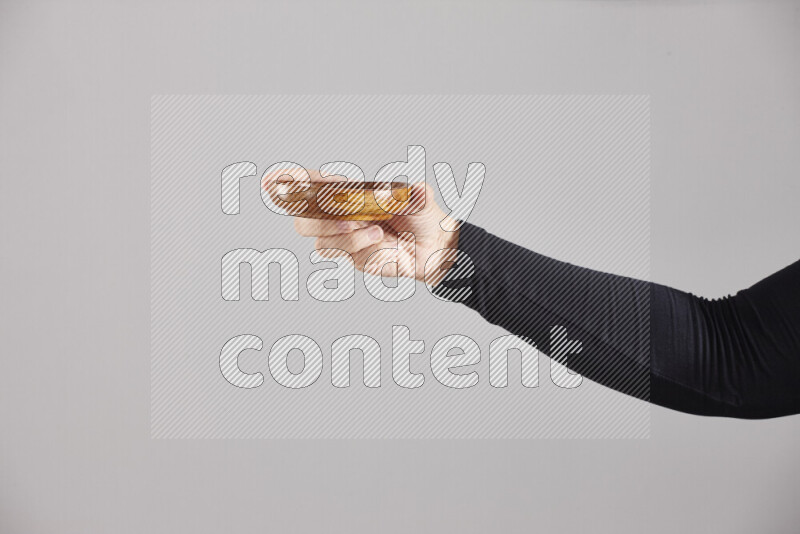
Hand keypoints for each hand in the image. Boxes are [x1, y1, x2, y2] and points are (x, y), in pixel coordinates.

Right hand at [292, 172, 459, 283]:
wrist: (435, 248)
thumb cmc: (424, 217)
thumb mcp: (421, 200)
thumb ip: (414, 195)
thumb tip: (413, 191)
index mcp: (346, 193)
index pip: (310, 186)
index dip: (289, 183)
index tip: (275, 180)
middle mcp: (338, 216)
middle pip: (303, 220)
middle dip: (320, 221)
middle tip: (350, 219)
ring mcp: (343, 240)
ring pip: (321, 243)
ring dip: (346, 238)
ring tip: (376, 232)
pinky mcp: (353, 259)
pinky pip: (346, 257)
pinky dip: (364, 251)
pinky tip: (383, 245)